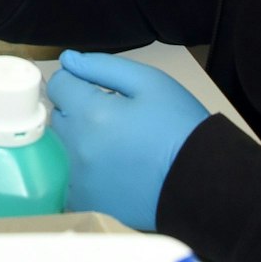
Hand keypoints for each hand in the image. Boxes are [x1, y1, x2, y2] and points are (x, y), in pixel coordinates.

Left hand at [47, 50, 209, 231]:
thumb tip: (68, 60)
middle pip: (59, 117)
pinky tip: (110, 169)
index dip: (77, 81)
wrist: (202, 182)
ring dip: (78, 141)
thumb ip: (103, 67)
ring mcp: (79, 178)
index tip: (96, 89)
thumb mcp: (150, 83)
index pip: (59, 85)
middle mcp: (76, 147)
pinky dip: (83, 170)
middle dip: (78, 110)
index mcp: (90, 113)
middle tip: (112, 117)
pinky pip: (70, 178)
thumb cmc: (178, 126)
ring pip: (62, 148)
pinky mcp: (87, 201)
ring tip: (114, 145)